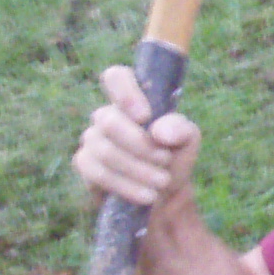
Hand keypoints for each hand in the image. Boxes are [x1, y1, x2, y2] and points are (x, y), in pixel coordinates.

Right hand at [71, 64, 201, 208]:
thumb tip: (158, 131)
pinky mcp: (86, 165)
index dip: (125, 93)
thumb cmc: (172, 159)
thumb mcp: (187, 142)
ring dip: (138, 169)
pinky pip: (97, 173)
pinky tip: (146, 195)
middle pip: (109, 120)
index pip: (116, 77)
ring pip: (105, 151)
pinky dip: (126, 186)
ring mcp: (92, 139)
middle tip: (165, 161)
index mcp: (132, 101)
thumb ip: (180, 129)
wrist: (163, 197)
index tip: (145, 116)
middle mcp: (108, 116)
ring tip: (162, 182)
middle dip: (140, 145)